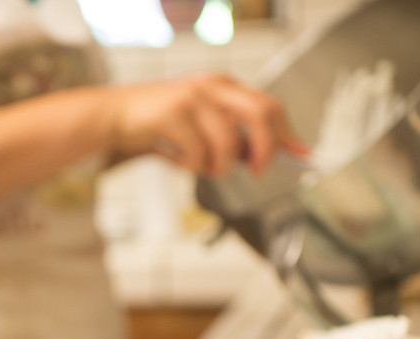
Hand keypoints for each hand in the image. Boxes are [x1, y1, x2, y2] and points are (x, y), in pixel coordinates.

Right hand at [106, 72, 307, 175]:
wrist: (116, 114)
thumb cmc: (160, 123)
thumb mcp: (201, 125)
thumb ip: (230, 137)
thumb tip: (260, 157)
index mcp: (224, 86)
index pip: (268, 106)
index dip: (287, 133)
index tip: (302, 154)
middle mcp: (213, 86)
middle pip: (260, 114)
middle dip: (267, 150)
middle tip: (257, 172)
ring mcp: (193, 97)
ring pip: (228, 143)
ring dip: (216, 166)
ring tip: (197, 165)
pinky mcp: (173, 113)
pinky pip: (198, 153)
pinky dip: (189, 165)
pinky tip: (176, 158)